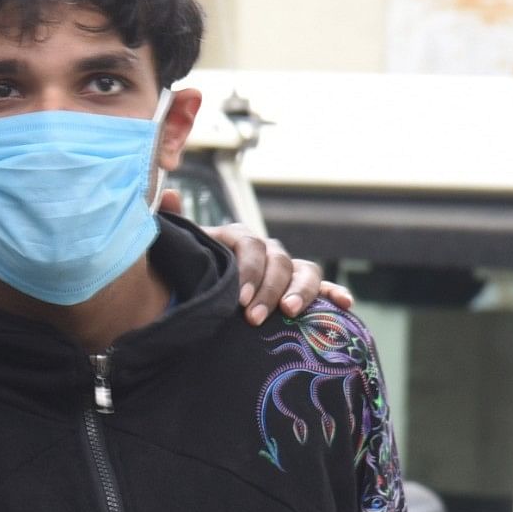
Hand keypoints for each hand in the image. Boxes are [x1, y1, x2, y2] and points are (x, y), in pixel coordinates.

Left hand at [159, 189, 352, 324]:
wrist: (196, 291)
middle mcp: (265, 250)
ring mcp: (284, 268)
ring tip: (290, 312)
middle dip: (269, 291)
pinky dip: (333, 293)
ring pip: (304, 271)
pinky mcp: (298, 287)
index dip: (248, 272)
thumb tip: (168, 193)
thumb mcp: (180, 247)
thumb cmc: (189, 269)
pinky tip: (344, 303)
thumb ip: (176, 223)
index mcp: (238, 238)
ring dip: (301, 291)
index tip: (240, 300)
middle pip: (278, 262)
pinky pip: (322, 287)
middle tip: (254, 318)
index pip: (251, 246)